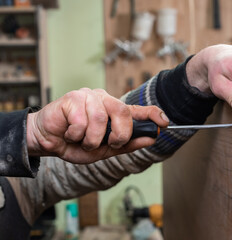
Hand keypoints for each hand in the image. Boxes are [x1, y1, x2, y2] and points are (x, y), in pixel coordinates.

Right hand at [26, 88, 168, 163]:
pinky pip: (81, 120)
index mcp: (113, 110)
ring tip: (83, 141)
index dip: (152, 114)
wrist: (47, 140)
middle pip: (123, 112)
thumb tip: (150, 139)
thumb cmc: (76, 143)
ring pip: (101, 119)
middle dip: (119, 135)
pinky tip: (70, 133)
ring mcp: (88, 96)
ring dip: (92, 139)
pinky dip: (76, 135)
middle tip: (108, 144)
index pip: (136, 109)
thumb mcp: (104, 149)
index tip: (164, 122)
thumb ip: (127, 144)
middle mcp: (104, 99)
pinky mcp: (72, 97)